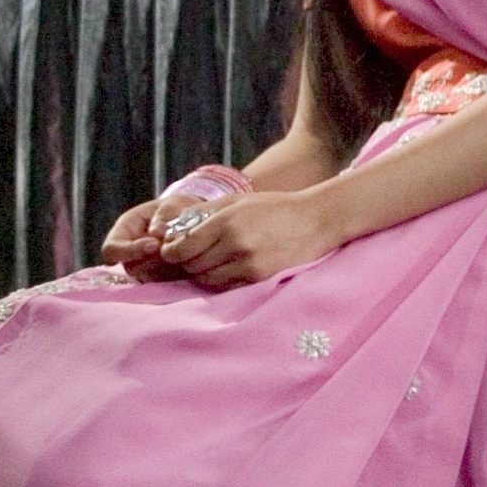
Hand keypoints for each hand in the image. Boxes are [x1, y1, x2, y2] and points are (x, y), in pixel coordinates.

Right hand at [100, 193, 204, 279]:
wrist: (196, 221)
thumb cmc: (178, 209)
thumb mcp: (173, 204)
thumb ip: (165, 214)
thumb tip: (157, 232)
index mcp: (124, 231)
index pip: (111, 249)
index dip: (129, 251)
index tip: (154, 245)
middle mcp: (129, 255)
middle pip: (132, 268)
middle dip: (156, 260)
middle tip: (178, 247)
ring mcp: (144, 270)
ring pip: (150, 279)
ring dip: (169, 268)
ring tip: (188, 250)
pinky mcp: (161, 281)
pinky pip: (167, 285)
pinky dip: (179, 275)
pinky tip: (192, 261)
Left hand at [157, 191, 346, 288]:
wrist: (316, 221)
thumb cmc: (274, 208)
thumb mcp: (236, 200)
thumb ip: (202, 213)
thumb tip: (170, 230)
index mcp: (226, 221)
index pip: (181, 248)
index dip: (171, 252)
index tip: (173, 249)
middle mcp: (235, 244)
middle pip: (191, 266)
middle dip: (186, 262)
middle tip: (192, 255)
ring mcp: (248, 264)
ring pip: (206, 279)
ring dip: (202, 273)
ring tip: (212, 261)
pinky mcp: (259, 277)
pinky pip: (226, 285)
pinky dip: (221, 279)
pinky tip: (229, 267)